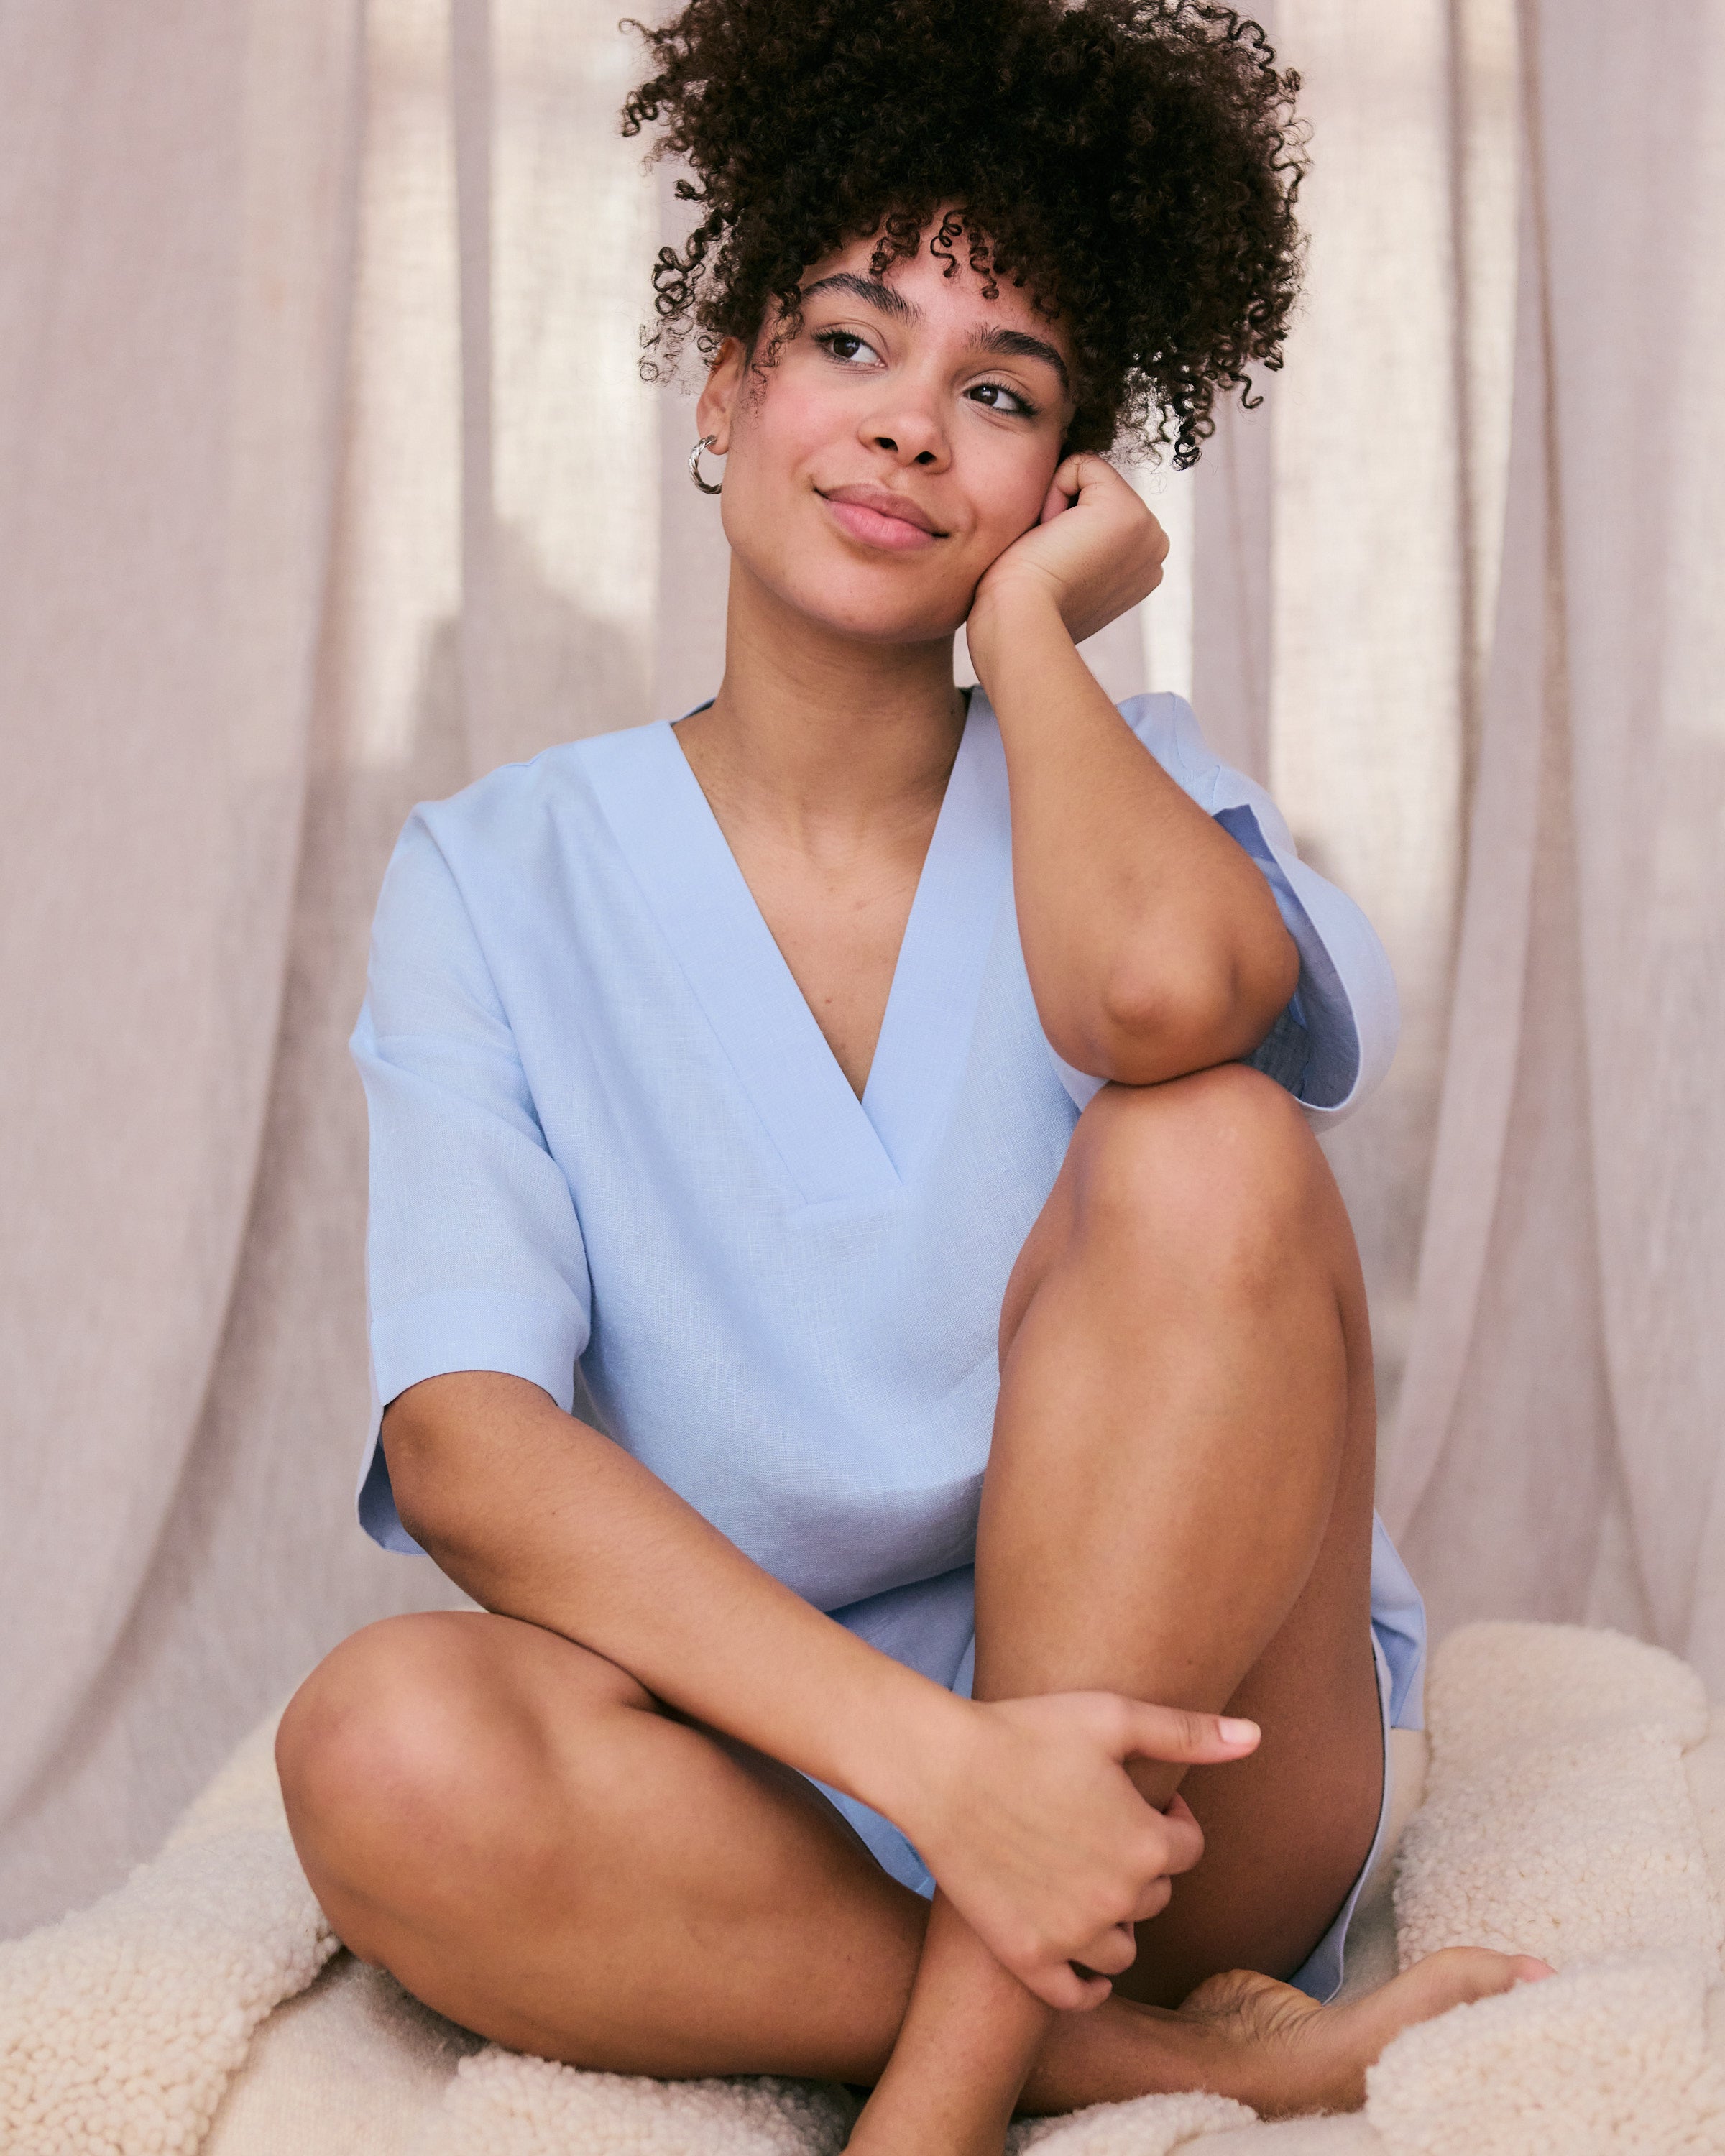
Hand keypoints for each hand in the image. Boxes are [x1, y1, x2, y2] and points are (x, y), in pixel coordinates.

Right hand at [899, 1691, 1259, 2010]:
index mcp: (1146, 1843)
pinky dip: (1087, 1984)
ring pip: (1123, 1948)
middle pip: (1155, 1896)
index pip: (1187, 1848)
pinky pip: (1076, 1994)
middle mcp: (1118, 1899)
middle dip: (1140, 1864)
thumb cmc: (1026, 1731)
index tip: (1139, 1797)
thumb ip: (1190, 1732)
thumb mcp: (1112, 1717)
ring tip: (1084, 1878)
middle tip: (1099, 1827)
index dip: (1168, 1818)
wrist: (940, 1768)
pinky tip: (1082, 1956)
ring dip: (1116, 1920)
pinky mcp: (1027, 1956)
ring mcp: (1071, 1935)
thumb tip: (1256, 1737)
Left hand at [968, 453, 1168, 657]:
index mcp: (1143, 566)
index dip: (1065, 528)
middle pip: (1099, 491)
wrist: (1019, 620)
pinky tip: (1051, 533)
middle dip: (1066, 513)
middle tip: (1051, 559)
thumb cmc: (1022, 604)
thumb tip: (1064, 522)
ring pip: (1091, 479)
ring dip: (1060, 506)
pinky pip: (1082, 465)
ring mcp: (1149, 530)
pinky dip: (1055, 489)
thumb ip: (1081, 546)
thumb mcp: (1065, 572)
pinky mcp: (1127, 511)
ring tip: (1053, 551)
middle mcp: (1155, 547)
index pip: (1101, 511)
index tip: (1055, 566)